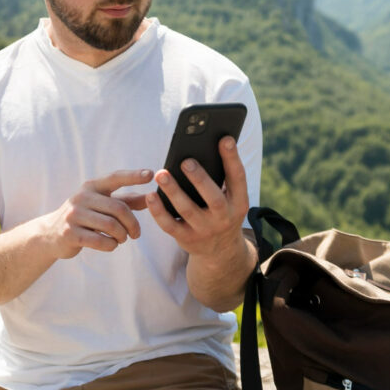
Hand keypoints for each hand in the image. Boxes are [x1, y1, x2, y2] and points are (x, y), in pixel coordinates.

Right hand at [42, 170, 151, 258]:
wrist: (51, 234)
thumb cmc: (86, 217)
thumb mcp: (103, 204)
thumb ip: (127, 201)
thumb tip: (151, 198)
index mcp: (92, 186)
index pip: (115, 177)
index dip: (133, 176)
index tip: (151, 174)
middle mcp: (82, 197)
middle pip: (119, 208)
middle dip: (132, 223)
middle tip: (136, 234)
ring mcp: (74, 215)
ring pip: (112, 226)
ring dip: (122, 236)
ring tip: (122, 239)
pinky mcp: (70, 234)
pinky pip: (101, 241)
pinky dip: (111, 245)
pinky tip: (111, 245)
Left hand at [146, 137, 248, 257]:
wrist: (220, 251)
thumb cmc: (222, 211)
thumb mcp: (231, 198)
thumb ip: (222, 177)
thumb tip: (204, 147)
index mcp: (239, 202)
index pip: (238, 178)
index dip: (232, 158)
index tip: (224, 138)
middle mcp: (224, 217)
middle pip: (213, 198)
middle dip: (200, 179)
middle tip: (185, 161)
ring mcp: (205, 230)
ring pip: (187, 210)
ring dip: (173, 192)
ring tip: (161, 174)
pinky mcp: (186, 239)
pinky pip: (170, 225)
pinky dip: (159, 211)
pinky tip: (151, 196)